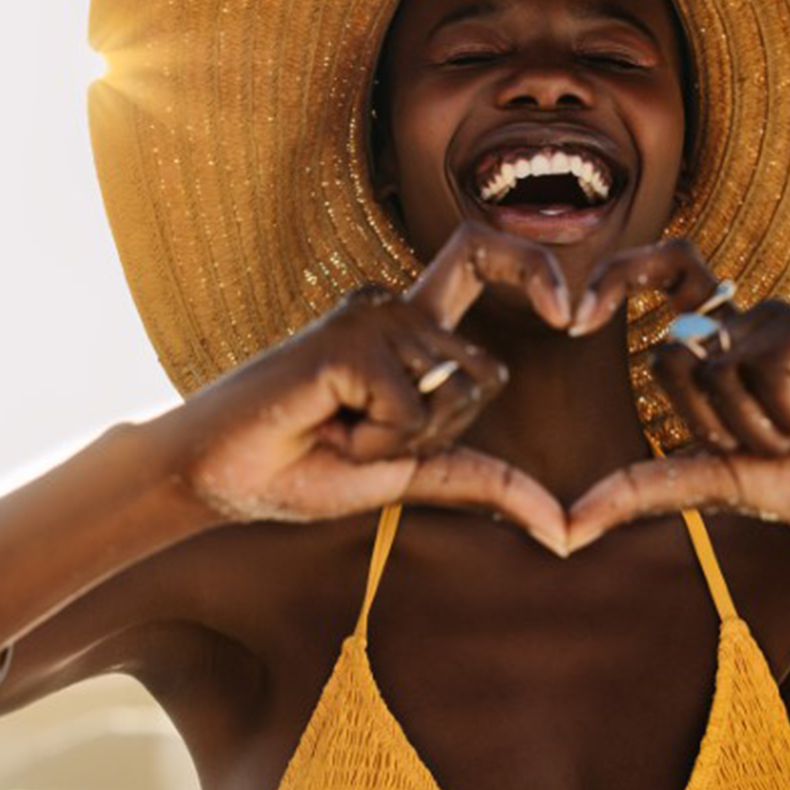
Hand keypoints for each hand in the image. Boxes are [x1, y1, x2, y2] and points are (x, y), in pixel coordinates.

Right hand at [149, 223, 574, 553]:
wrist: (217, 476)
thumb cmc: (304, 467)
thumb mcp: (411, 474)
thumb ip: (485, 482)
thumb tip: (565, 531)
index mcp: (411, 326)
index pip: (485, 258)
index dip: (536, 267)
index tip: (573, 313)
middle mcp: (394, 307)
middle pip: (486, 370)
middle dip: (444, 431)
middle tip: (366, 437)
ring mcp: (369, 315)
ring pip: (449, 393)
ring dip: (399, 440)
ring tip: (335, 428)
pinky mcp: (348, 338)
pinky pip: (409, 409)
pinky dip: (376, 439)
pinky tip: (323, 421)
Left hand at [565, 240, 789, 551]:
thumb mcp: (721, 481)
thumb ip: (646, 488)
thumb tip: (565, 527)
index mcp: (733, 343)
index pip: (668, 274)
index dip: (621, 274)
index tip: (575, 317)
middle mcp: (760, 317)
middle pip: (675, 356)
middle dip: (716, 428)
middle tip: (782, 441)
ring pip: (721, 369)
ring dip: (764, 430)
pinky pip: (770, 366)